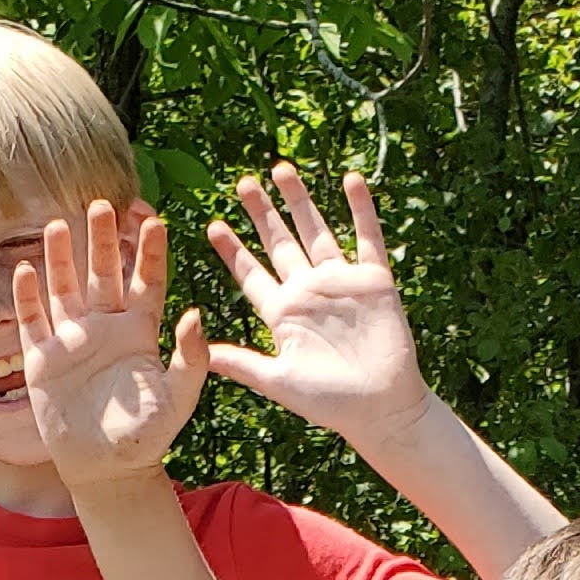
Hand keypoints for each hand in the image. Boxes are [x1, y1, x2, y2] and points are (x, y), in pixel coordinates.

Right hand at [14, 200, 208, 491]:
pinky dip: (28, 296)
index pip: (146, 281)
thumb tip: (195, 314)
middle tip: (102, 204)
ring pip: (65, 288)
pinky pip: (33, 320)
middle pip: (103, 273)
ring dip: (61, 258)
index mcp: (140, 332)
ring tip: (57, 223)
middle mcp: (105, 328)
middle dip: (102, 240)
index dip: (149, 252)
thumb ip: (190, 358)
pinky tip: (25, 269)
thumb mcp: (179, 398)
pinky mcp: (42, 360)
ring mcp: (72, 341)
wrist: (108, 469)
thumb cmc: (149, 436)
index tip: (154, 219)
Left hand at [203, 164, 432, 456]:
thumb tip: (198, 353)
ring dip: (300, 201)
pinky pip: (368, 238)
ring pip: (317, 231)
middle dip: (262, 214)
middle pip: (281, 243)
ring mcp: (342, 283)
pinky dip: (361, 209)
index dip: (233, 251)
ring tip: (281, 169)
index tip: (212, 226)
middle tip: (243, 183)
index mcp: (283, 314)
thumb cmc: (330, 403)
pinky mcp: (375, 282)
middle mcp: (310, 292)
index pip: (252, 274)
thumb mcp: (276, 381)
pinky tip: (350, 179)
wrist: (381, 410)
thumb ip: (240, 364)